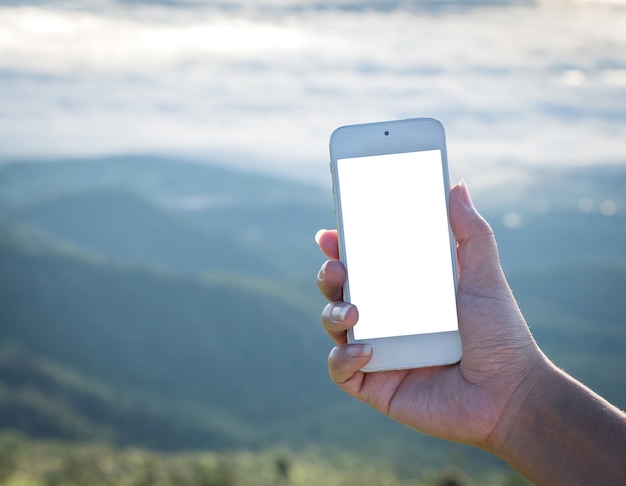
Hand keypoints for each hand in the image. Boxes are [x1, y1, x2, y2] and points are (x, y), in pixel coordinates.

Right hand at [316, 180, 544, 448]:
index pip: (364, 265)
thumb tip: (457, 185)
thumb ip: (470, 232)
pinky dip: (343, 359)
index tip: (330, 233)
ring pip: (333, 326)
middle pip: (340, 291)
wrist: (510, 395)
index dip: (341, 248)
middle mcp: (387, 320)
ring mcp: (378, 352)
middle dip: (328, 275)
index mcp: (406, 293)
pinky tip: (365, 351)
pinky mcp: (374, 385)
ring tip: (353, 310)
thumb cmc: (500, 335)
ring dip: (332, 313)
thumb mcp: (484, 277)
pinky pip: (341, 370)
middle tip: (336, 265)